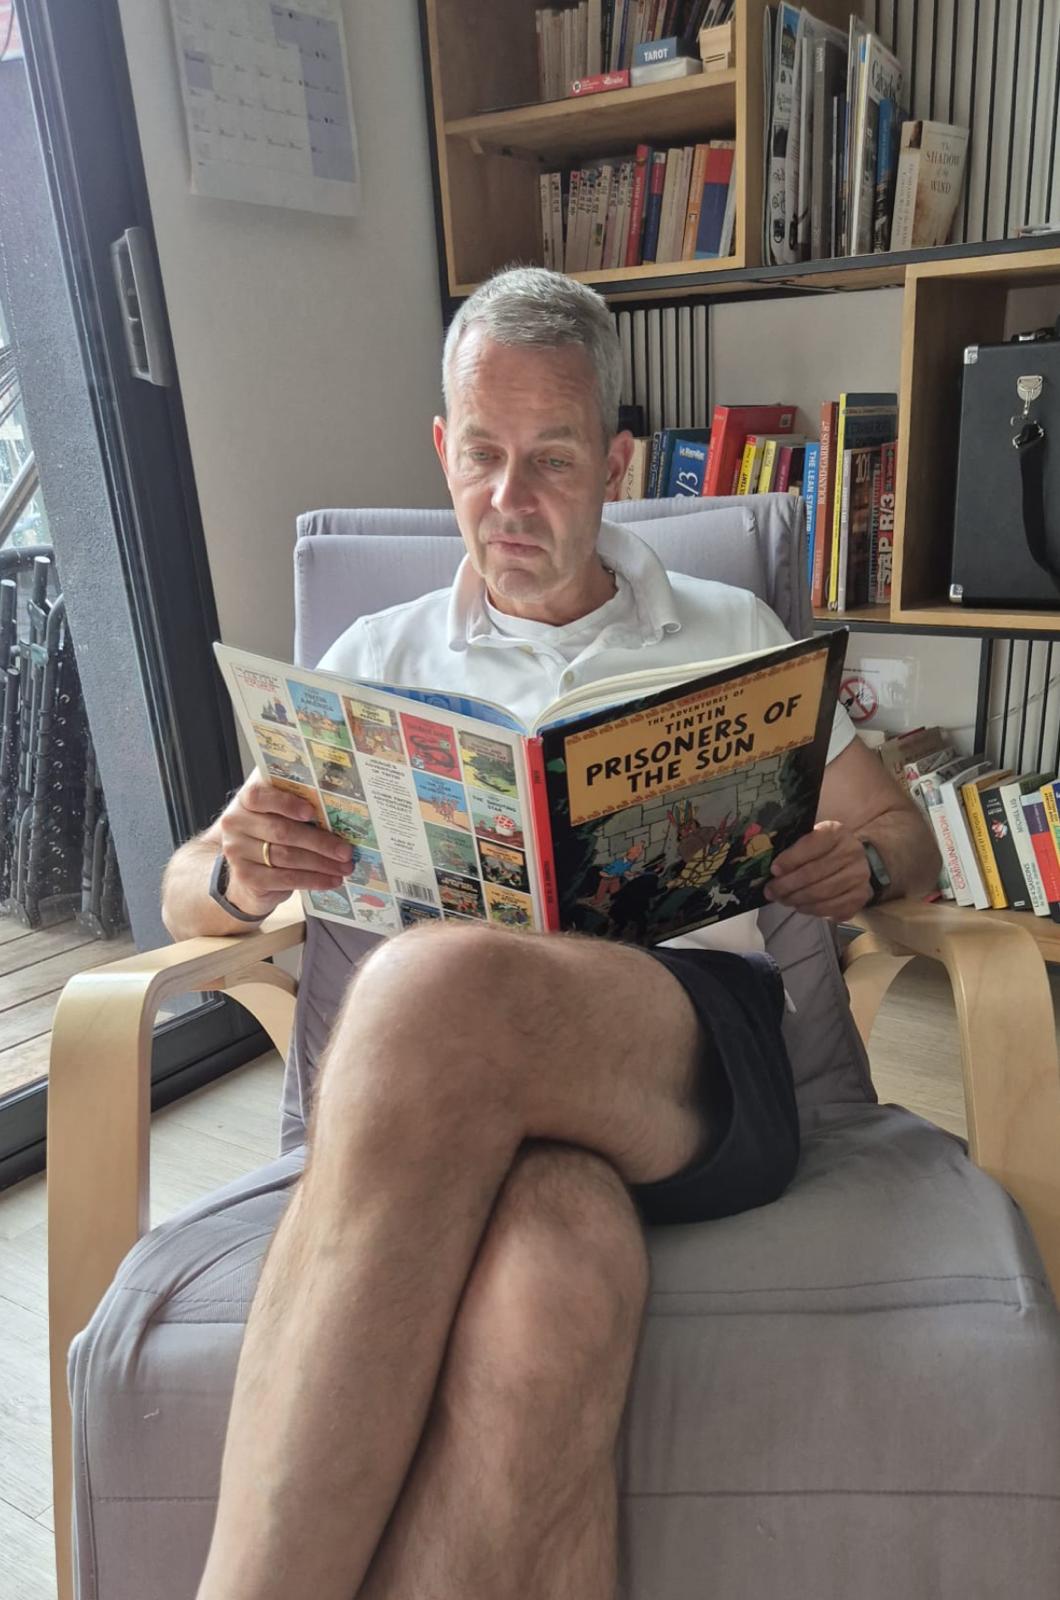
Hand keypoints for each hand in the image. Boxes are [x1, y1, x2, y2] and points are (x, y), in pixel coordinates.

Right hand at [217, 771, 354, 916]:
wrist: (246, 874)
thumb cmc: (270, 835)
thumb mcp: (277, 815)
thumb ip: (295, 803)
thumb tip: (336, 803)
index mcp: (245, 800)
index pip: (259, 796)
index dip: (285, 803)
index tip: (312, 812)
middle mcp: (235, 823)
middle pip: (282, 831)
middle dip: (320, 842)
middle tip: (347, 851)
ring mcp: (237, 852)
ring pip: (287, 856)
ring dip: (322, 864)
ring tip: (345, 867)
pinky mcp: (247, 877)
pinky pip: (285, 879)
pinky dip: (313, 880)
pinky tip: (331, 881)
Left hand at [762, 820, 871, 921]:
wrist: (852, 862)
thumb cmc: (823, 850)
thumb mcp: (810, 840)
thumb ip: (793, 849)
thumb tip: (772, 870)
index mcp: (836, 832)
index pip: (811, 845)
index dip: (790, 859)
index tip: (773, 870)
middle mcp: (852, 851)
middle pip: (813, 873)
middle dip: (787, 885)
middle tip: (771, 891)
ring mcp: (860, 875)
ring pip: (822, 892)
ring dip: (797, 899)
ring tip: (783, 899)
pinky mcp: (862, 896)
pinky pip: (832, 907)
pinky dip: (812, 909)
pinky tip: (800, 906)